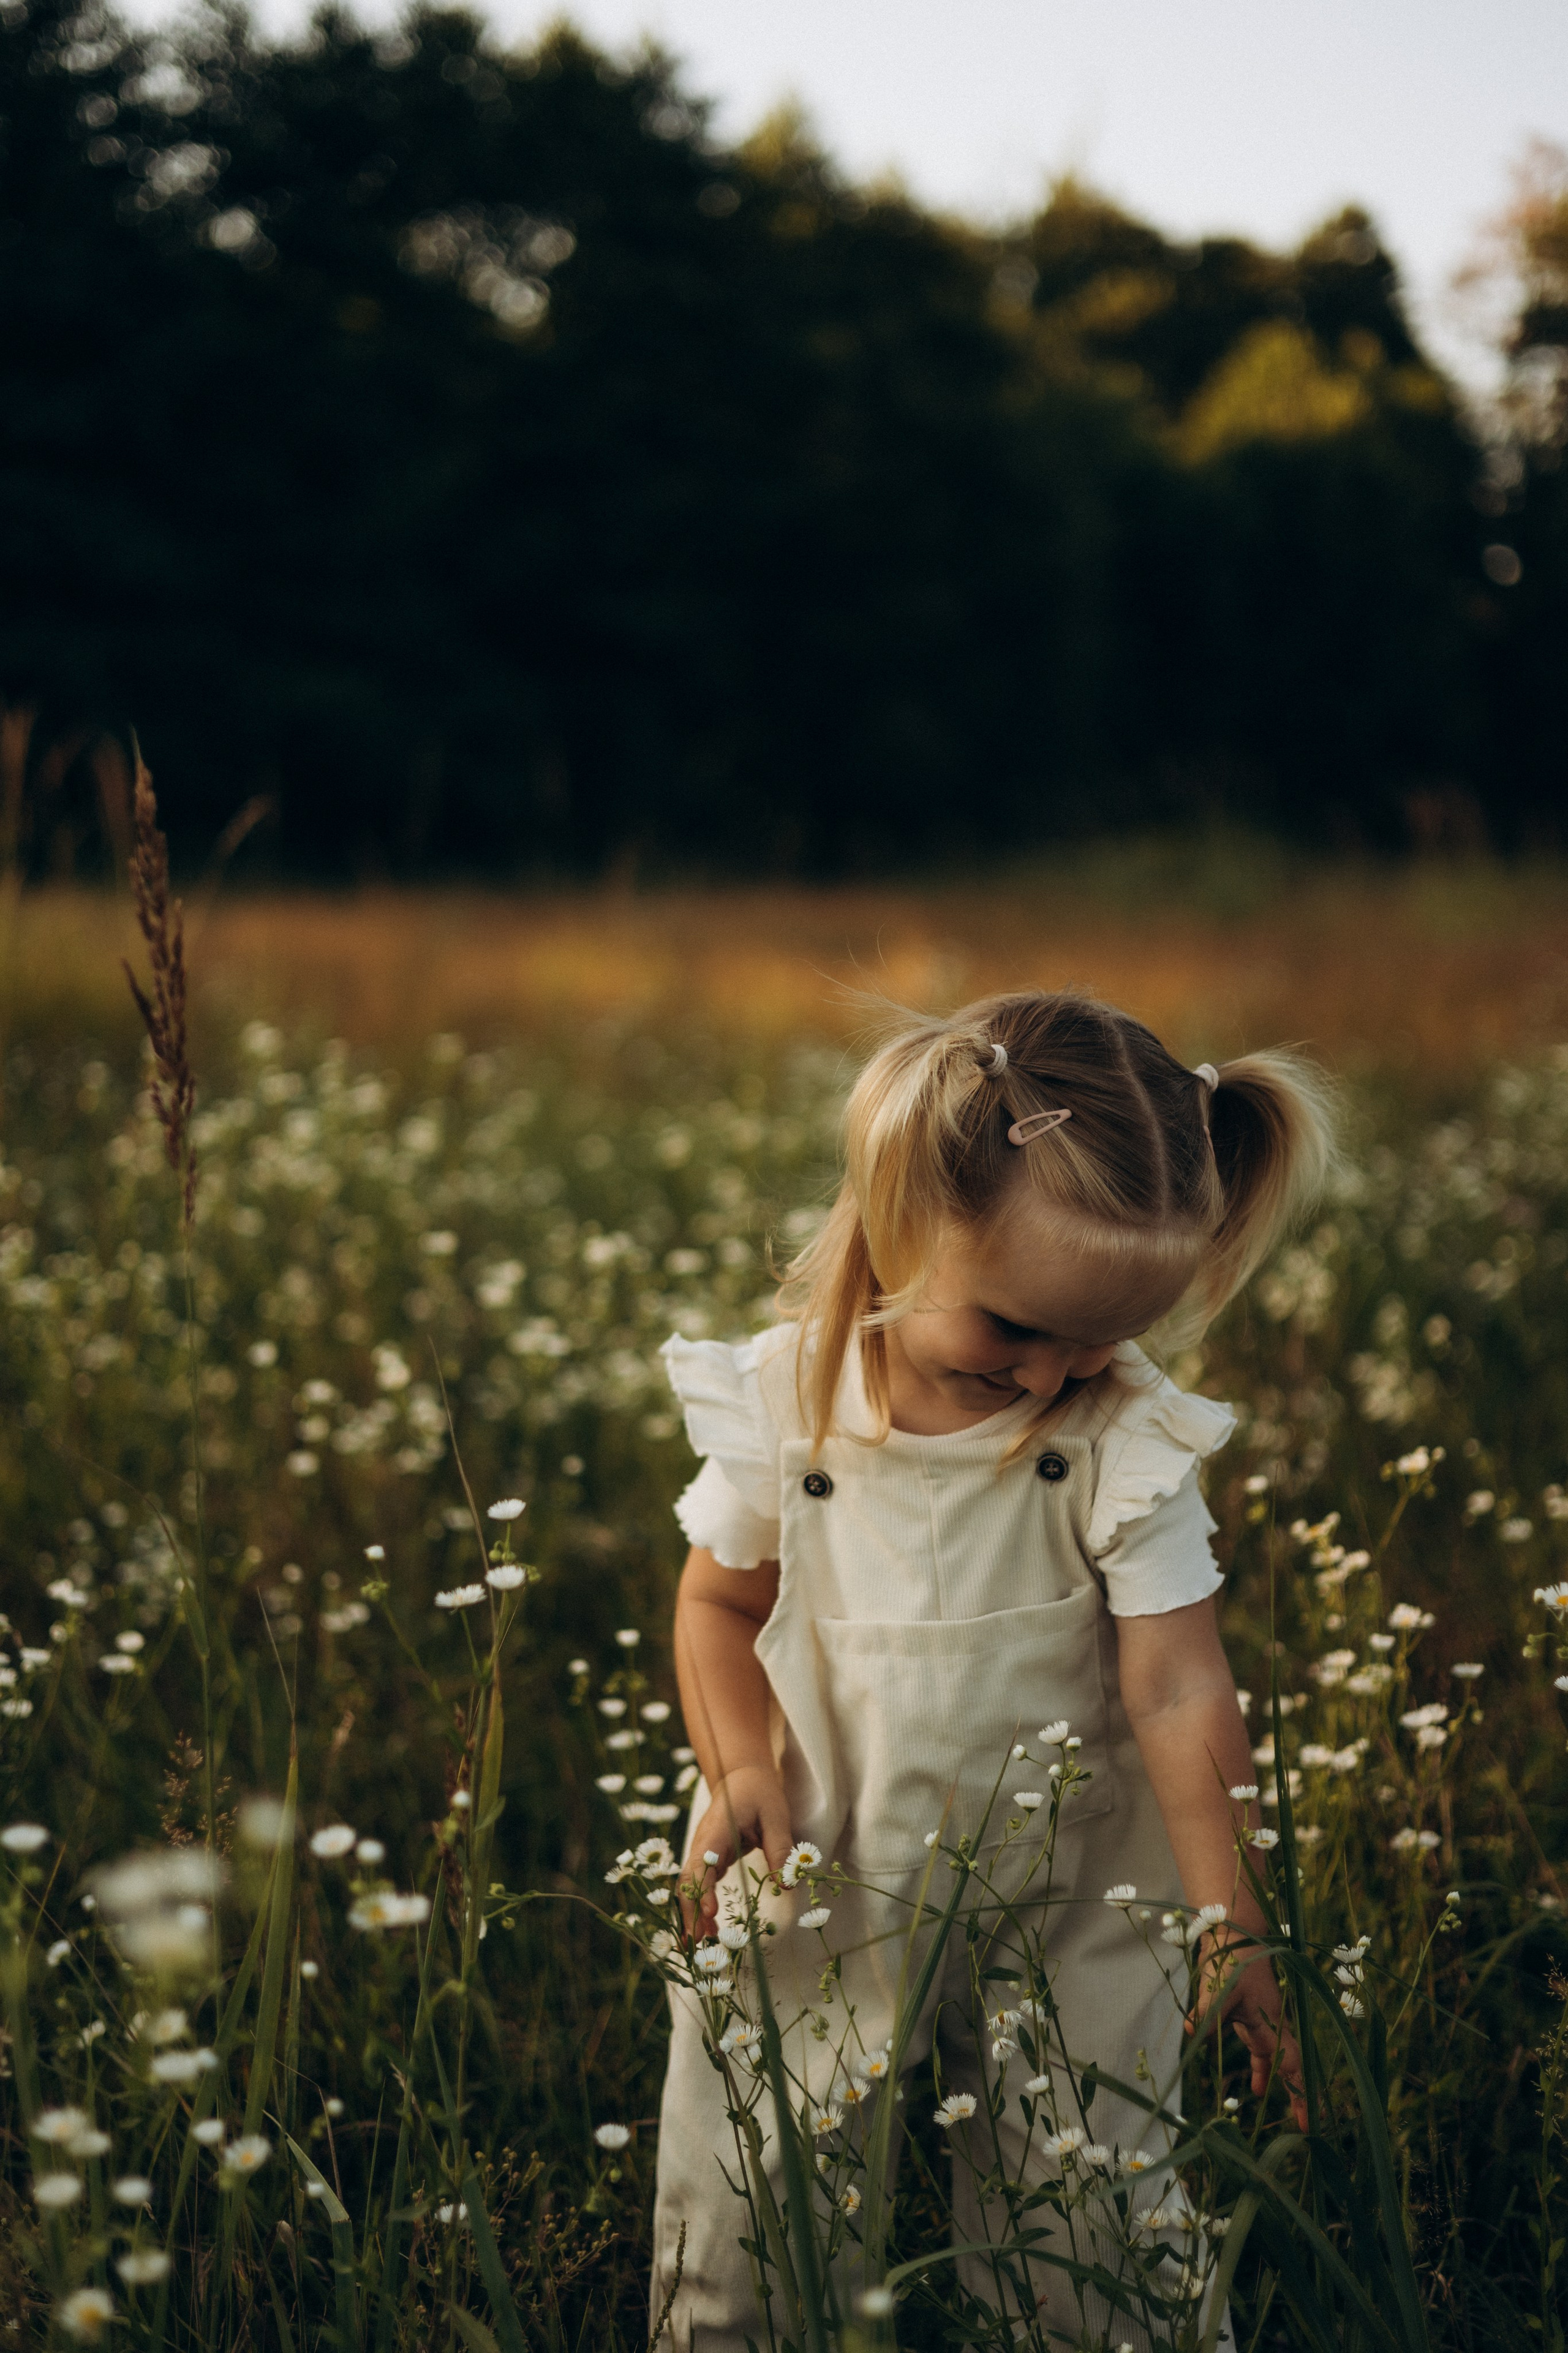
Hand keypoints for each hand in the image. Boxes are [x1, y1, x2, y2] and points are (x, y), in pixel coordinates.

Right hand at [679, 1765, 792, 1936]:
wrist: (741, 1776)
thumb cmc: (759, 1793)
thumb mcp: (775, 1816)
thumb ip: (780, 1848)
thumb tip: (786, 1885)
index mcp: (716, 1830)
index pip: (703, 1863)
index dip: (704, 1889)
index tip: (711, 1913)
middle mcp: (702, 1843)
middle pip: (688, 1879)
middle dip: (690, 1910)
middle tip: (698, 1941)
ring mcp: (702, 1851)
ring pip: (690, 1885)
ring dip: (692, 1912)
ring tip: (703, 1941)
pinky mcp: (709, 1858)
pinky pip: (700, 1884)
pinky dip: (700, 1904)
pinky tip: (710, 1926)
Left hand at [1187, 1930, 1309, 2132]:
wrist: (1234, 1935)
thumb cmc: (1231, 1960)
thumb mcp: (1219, 1988)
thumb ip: (1207, 2012)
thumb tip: (1192, 2032)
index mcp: (1271, 2024)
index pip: (1291, 2066)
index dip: (1301, 2093)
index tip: (1310, 2123)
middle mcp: (1273, 2026)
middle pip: (1291, 2067)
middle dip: (1299, 2095)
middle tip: (1306, 2128)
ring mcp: (1264, 2021)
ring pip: (1278, 2059)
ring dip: (1280, 2083)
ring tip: (1280, 2111)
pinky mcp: (1252, 2016)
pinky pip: (1263, 2050)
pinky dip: (1263, 2068)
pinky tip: (1258, 2088)